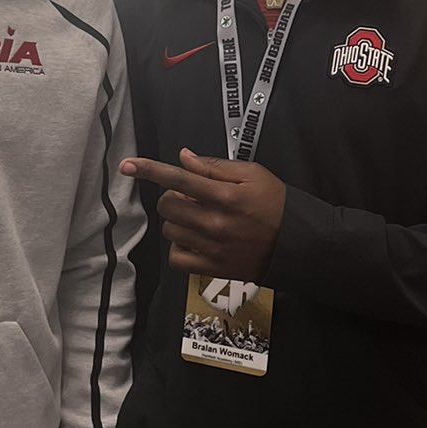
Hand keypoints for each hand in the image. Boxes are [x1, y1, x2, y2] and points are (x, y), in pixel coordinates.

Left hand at [120, 149, 285, 279]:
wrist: (299, 244)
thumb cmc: (276, 204)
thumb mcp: (253, 175)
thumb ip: (215, 167)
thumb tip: (183, 158)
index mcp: (225, 195)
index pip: (177, 179)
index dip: (149, 169)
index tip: (128, 165)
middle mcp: (215, 222)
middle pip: (167, 205)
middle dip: (172, 196)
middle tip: (190, 197)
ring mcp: (213, 248)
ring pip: (170, 230)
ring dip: (176, 221)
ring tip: (196, 218)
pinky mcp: (213, 269)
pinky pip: (177, 258)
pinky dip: (178, 248)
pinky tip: (193, 240)